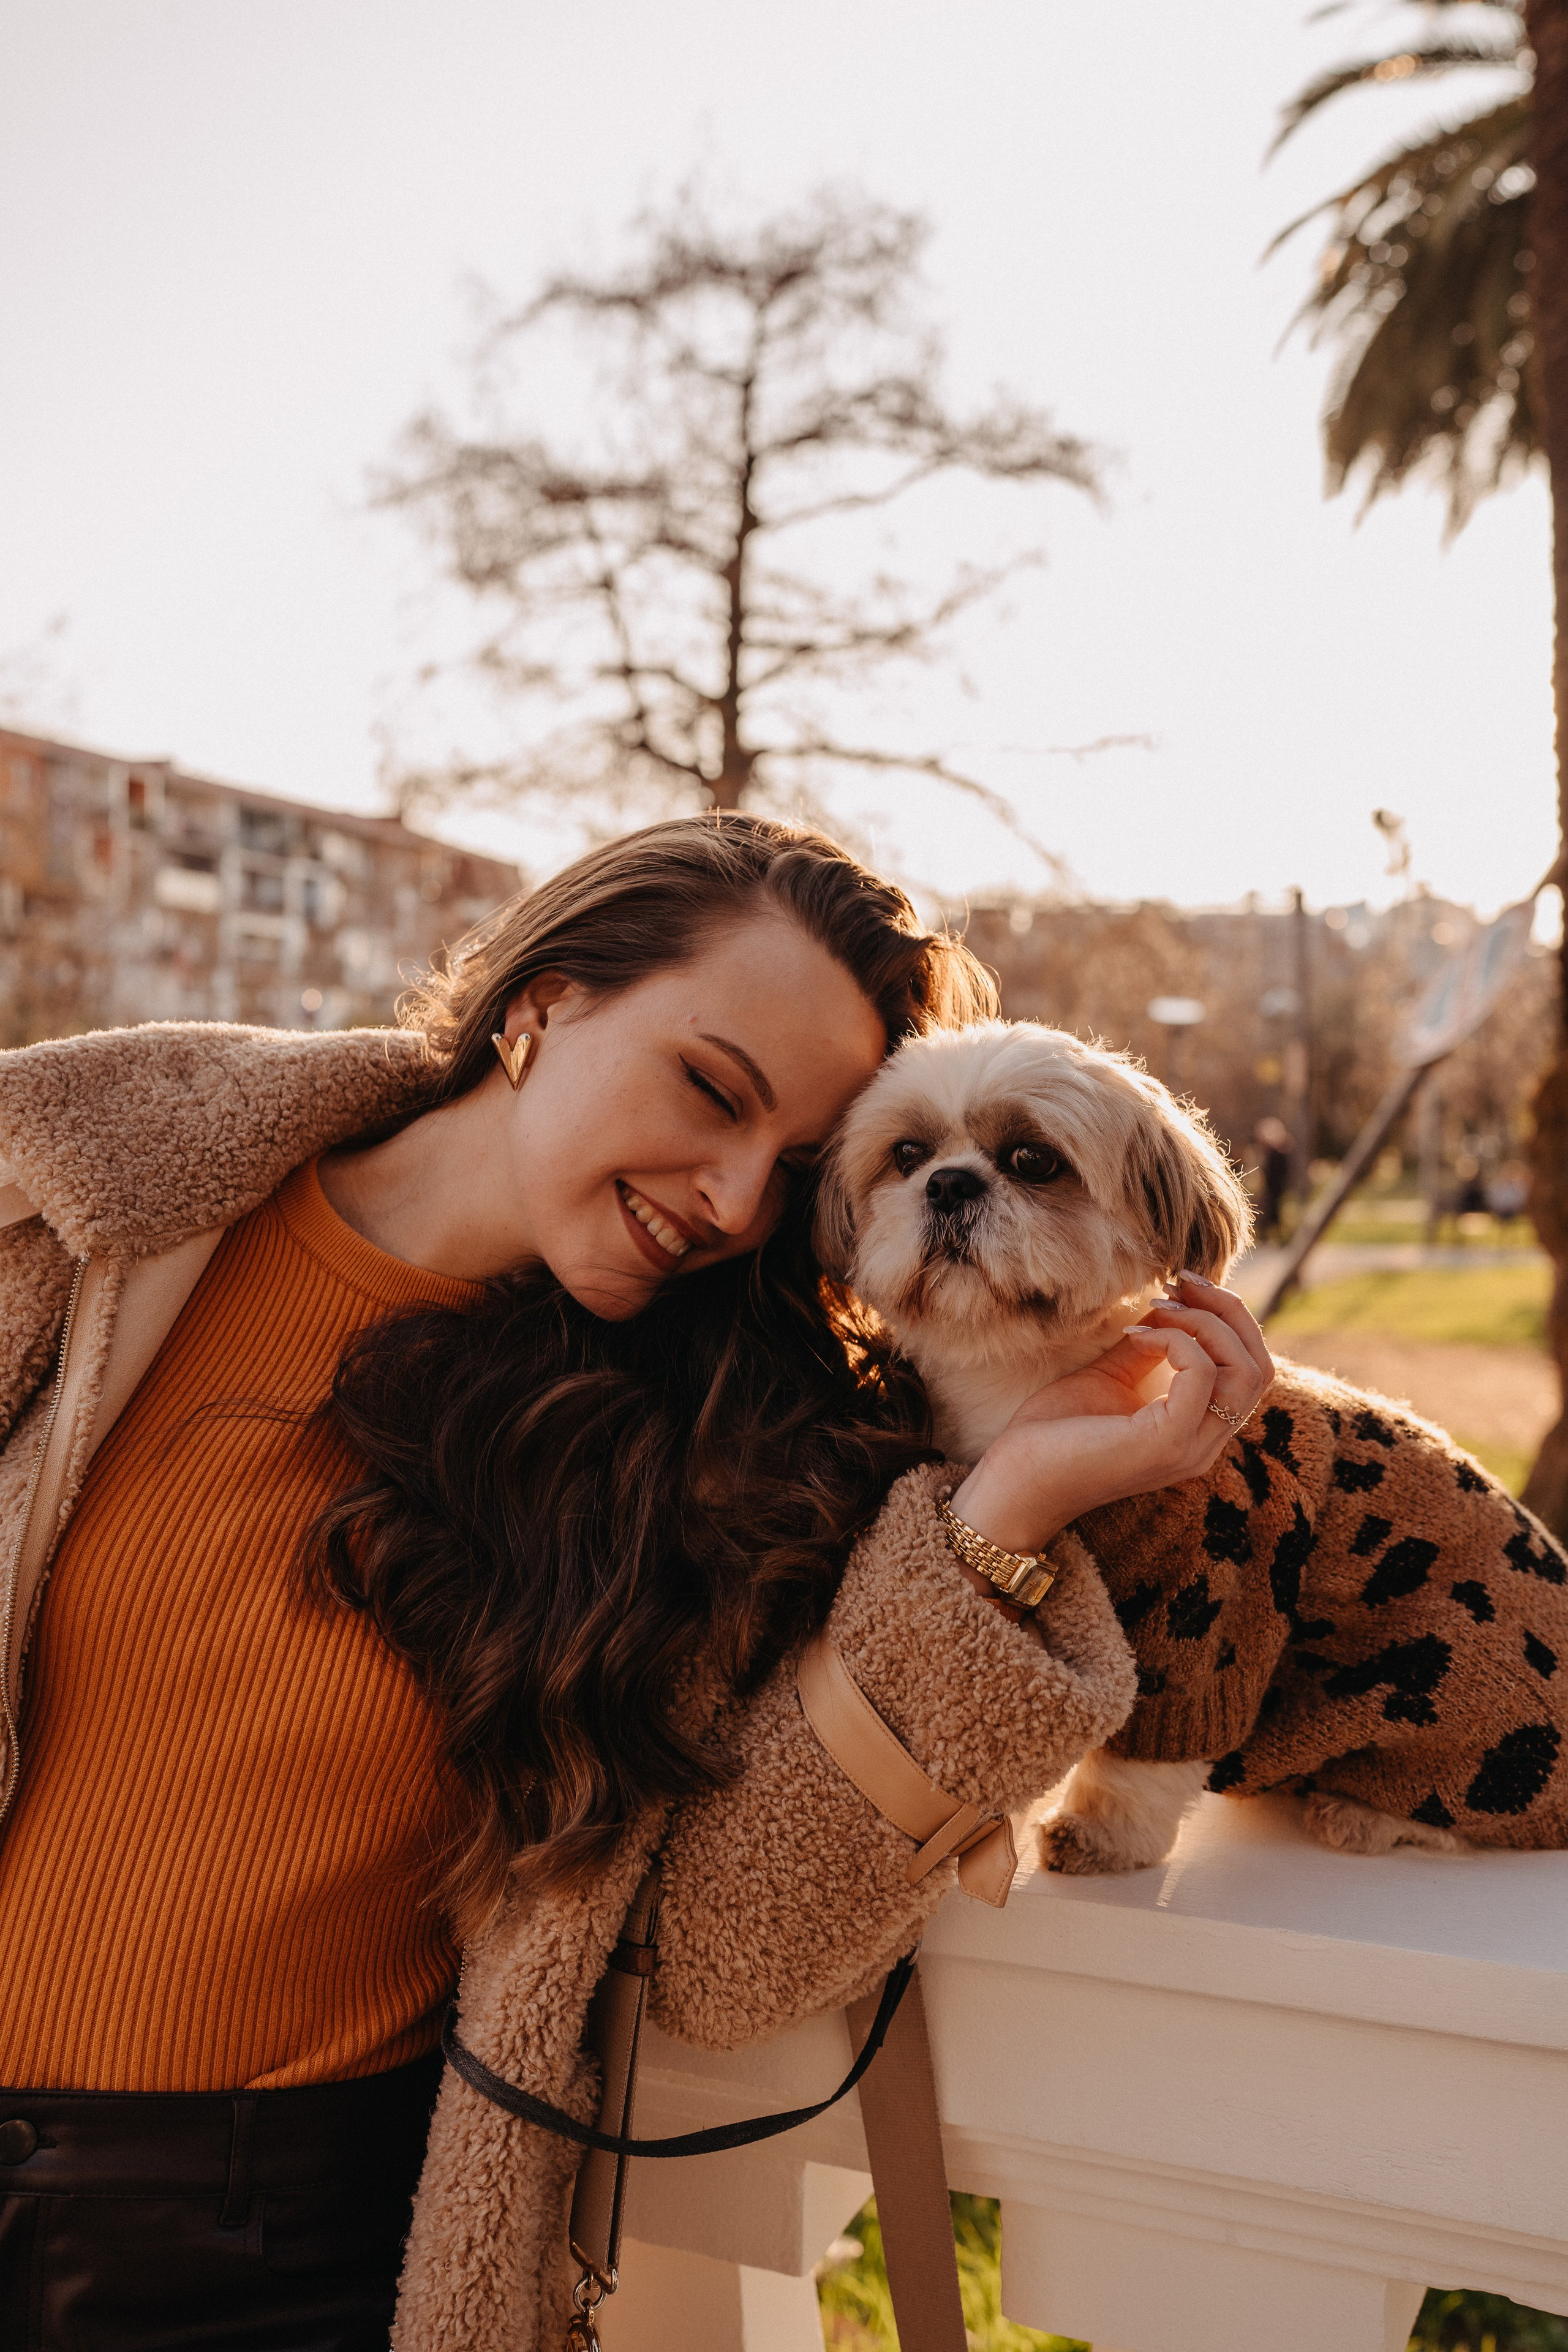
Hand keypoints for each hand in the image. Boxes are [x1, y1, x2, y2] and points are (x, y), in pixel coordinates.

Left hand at [948, 1272, 1273, 1555]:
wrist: (1015, 1481)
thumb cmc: (1054, 1433)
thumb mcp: (1109, 1377)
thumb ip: (1147, 1347)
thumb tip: (1169, 1304)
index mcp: (1196, 1431)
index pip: (1251, 1371)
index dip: (1229, 1320)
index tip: (1185, 1285)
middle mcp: (1204, 1444)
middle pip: (1259, 1367)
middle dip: (1229, 1312)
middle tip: (1184, 1281)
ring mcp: (1190, 1447)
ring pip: (1245, 1371)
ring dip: (1207, 1323)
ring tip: (1160, 1305)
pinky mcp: (1166, 1442)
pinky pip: (1200, 1374)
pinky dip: (1175, 1341)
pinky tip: (1136, 1337)